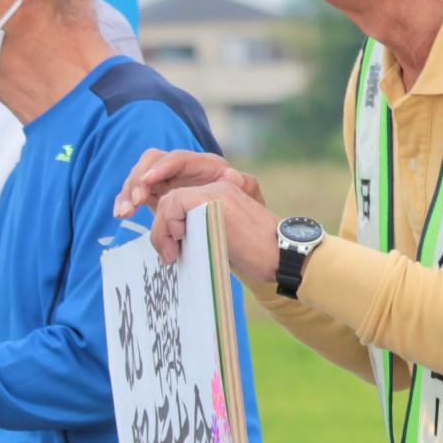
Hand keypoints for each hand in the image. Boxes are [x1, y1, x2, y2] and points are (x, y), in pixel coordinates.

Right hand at [113, 148, 261, 219]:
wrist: (239, 226)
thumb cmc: (243, 207)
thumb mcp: (247, 195)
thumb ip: (244, 184)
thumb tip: (231, 174)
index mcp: (202, 164)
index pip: (178, 158)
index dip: (162, 167)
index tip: (150, 180)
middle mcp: (180, 169)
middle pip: (152, 162)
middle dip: (140, 178)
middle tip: (136, 200)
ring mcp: (166, 182)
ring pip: (139, 177)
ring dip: (128, 192)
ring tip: (124, 212)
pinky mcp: (155, 196)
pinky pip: (134, 194)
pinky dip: (125, 201)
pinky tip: (120, 213)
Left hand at [149, 174, 280, 283]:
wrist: (284, 256)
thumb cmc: (255, 256)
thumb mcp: (220, 239)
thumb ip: (198, 232)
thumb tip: (169, 246)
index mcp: (217, 194)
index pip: (179, 197)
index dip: (164, 223)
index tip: (166, 251)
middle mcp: (216, 185)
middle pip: (170, 195)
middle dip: (158, 226)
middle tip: (166, 254)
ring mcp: (215, 189)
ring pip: (169, 200)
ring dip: (162, 229)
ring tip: (171, 254)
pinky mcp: (214, 198)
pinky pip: (176, 202)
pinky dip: (168, 224)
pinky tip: (179, 242)